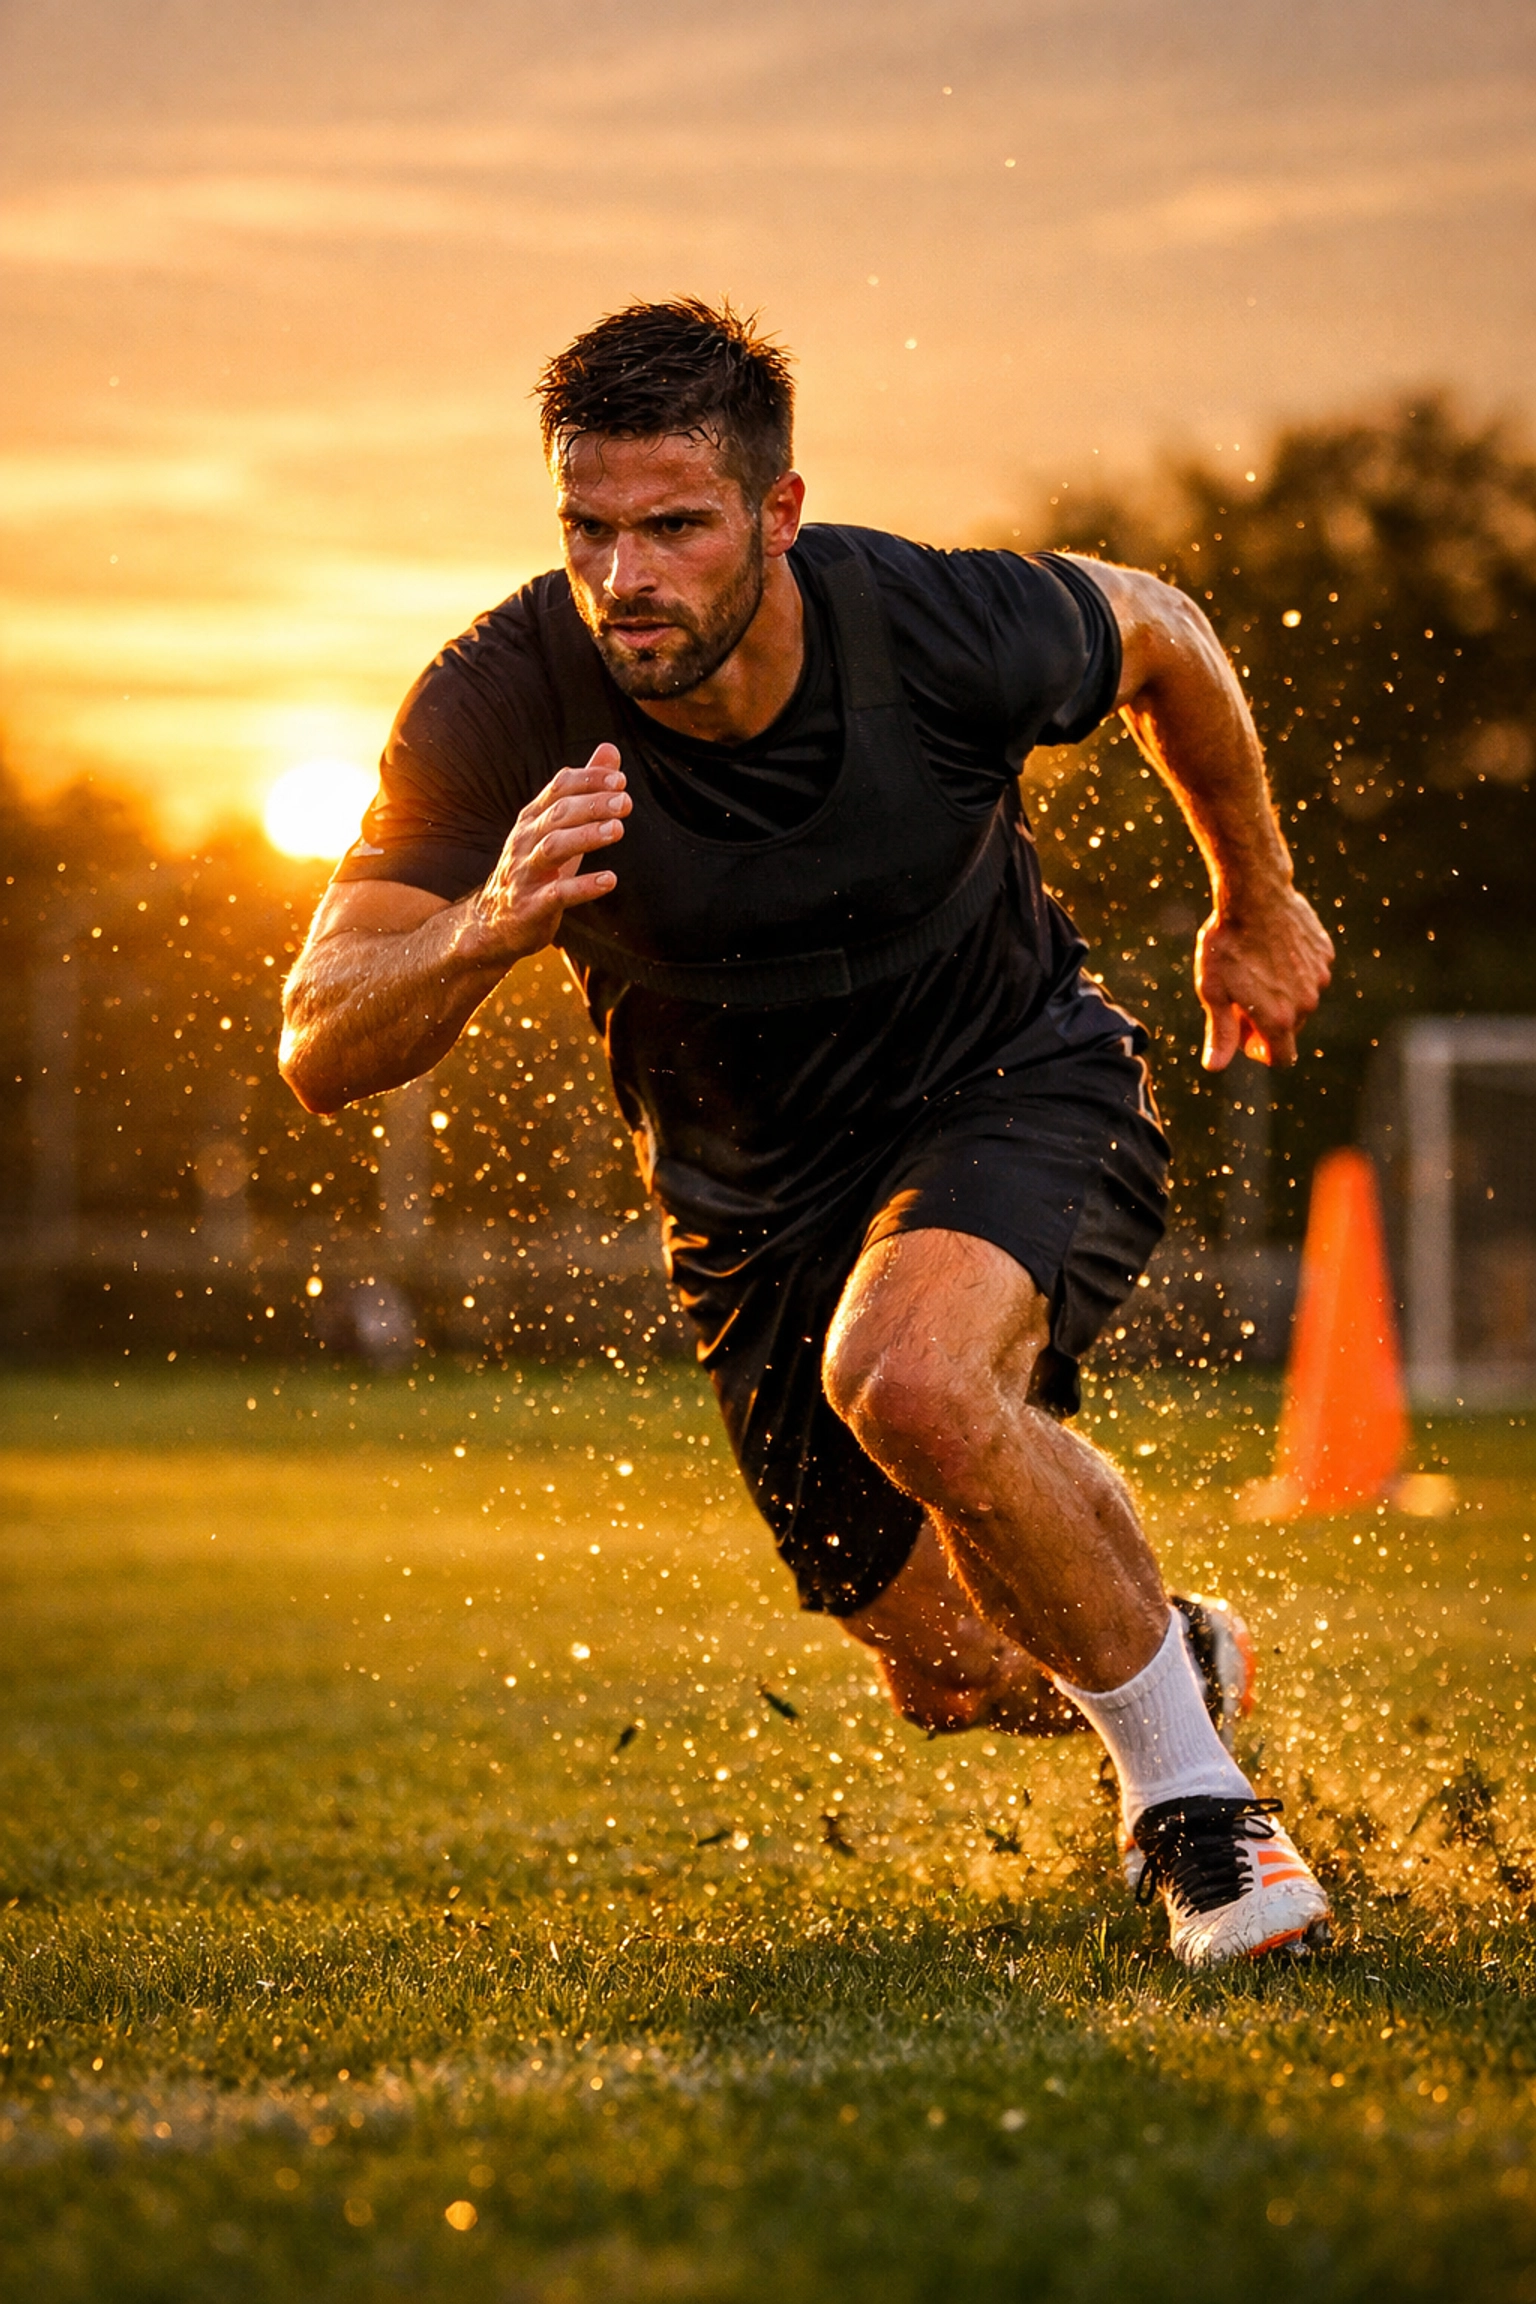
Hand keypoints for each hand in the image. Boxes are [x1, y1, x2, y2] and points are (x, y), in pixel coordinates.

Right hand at [465, 745, 628, 963]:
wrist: (493, 923)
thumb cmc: (535, 868)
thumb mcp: (558, 827)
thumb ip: (585, 790)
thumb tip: (610, 749)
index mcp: (532, 819)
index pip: (559, 788)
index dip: (588, 780)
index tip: (620, 780)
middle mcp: (525, 841)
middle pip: (558, 814)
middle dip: (592, 805)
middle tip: (625, 802)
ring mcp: (525, 874)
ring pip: (553, 848)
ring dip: (586, 837)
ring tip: (617, 830)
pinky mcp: (530, 906)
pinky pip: (557, 894)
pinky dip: (583, 887)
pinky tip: (609, 880)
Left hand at [1194, 886, 1333, 1068]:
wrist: (1253, 895)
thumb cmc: (1227, 945)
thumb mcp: (1214, 991)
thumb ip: (1220, 1033)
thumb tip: (1215, 1066)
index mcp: (1279, 1019)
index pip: (1281, 1059)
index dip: (1261, 1051)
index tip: (1244, 1033)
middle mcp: (1306, 1003)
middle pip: (1290, 1029)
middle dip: (1268, 1021)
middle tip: (1240, 994)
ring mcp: (1319, 977)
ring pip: (1301, 1000)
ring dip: (1282, 994)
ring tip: (1255, 967)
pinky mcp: (1324, 954)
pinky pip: (1311, 973)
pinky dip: (1294, 971)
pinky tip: (1271, 950)